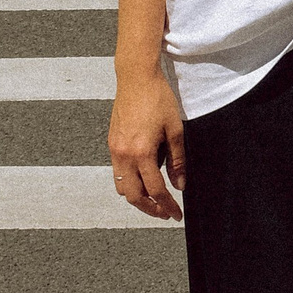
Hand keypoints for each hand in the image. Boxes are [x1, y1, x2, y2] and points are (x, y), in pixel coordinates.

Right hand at [109, 71, 185, 222]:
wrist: (136, 77)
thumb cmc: (158, 99)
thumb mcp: (175, 130)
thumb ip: (177, 160)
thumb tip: (180, 185)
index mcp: (142, 152)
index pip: (155, 190)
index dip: (167, 205)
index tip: (176, 215)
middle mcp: (124, 155)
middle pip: (134, 196)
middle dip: (150, 209)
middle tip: (165, 212)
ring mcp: (115, 150)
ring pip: (121, 187)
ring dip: (137, 198)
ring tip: (154, 199)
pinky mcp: (112, 143)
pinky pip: (117, 173)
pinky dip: (129, 183)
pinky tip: (143, 178)